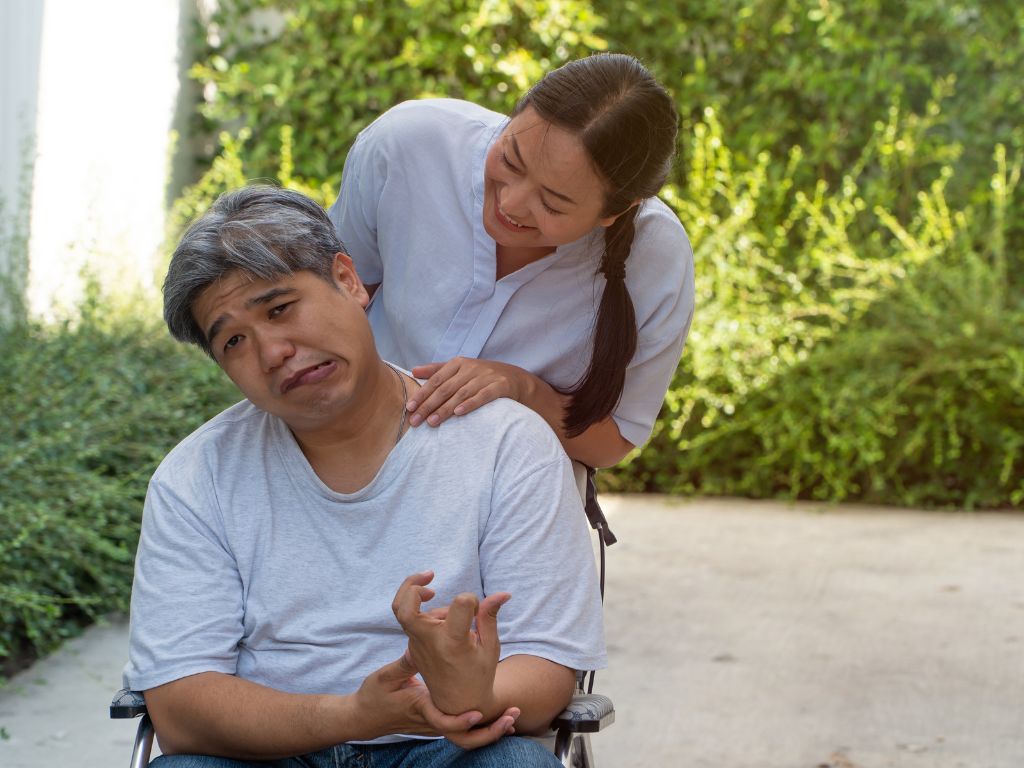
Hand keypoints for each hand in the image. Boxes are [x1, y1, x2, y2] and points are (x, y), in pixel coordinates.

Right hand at [354, 653, 517, 748]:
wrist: (363, 719)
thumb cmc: (372, 698)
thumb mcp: (386, 678)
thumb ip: (406, 663)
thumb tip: (419, 646)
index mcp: (420, 708)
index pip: (443, 722)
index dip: (461, 721)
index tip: (477, 713)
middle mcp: (430, 720)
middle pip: (464, 736)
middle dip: (490, 731)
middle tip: (512, 718)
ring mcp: (433, 723)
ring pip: (466, 736)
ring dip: (490, 730)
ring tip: (512, 718)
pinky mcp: (435, 720)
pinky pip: (461, 729)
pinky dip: (480, 725)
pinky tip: (496, 715)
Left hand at [392, 571, 509, 716]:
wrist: (458, 705)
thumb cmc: (479, 674)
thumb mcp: (490, 647)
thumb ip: (489, 616)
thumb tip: (503, 593)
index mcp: (453, 642)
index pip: (460, 603)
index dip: (472, 600)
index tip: (478, 609)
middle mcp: (430, 642)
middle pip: (404, 606)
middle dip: (411, 584)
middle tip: (430, 577)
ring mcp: (417, 646)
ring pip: (408, 610)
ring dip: (426, 601)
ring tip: (453, 616)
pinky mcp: (412, 647)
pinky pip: (413, 622)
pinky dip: (425, 613)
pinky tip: (445, 622)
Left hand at [408, 358, 530, 426]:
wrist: (515, 378)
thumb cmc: (482, 376)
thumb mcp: (460, 369)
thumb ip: (437, 370)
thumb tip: (413, 371)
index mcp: (459, 363)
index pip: (436, 380)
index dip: (422, 394)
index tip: (410, 408)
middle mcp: (471, 368)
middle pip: (446, 388)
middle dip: (429, 405)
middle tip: (416, 421)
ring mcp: (486, 376)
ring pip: (461, 393)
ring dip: (446, 409)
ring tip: (432, 422)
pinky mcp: (500, 386)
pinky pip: (483, 396)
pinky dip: (470, 404)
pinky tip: (459, 413)